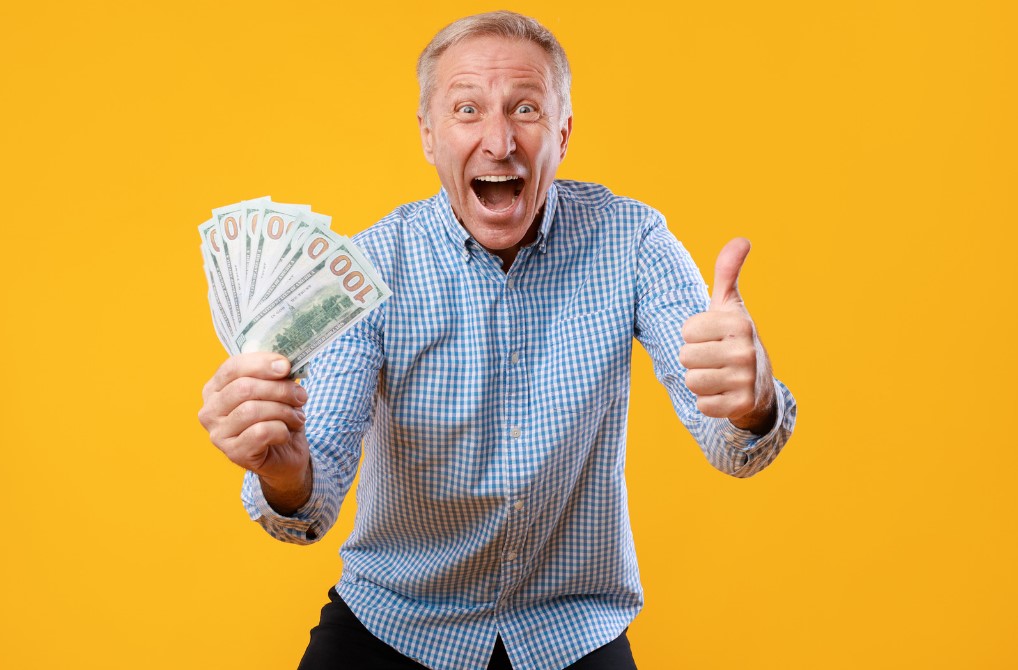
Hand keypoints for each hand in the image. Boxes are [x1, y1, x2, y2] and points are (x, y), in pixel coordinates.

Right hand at [198, 353, 310, 503]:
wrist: (286, 455)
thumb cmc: (277, 418)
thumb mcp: (277, 391)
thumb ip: (275, 375)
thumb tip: (283, 364)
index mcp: (215, 389)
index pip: (232, 367)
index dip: (261, 364)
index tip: (286, 366)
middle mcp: (210, 411)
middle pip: (244, 388)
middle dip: (279, 389)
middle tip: (301, 396)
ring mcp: (218, 434)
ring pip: (253, 410)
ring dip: (284, 411)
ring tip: (297, 417)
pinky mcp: (233, 453)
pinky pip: (261, 432)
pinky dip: (282, 430)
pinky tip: (286, 433)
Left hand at [679, 238, 776, 433]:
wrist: (760, 385)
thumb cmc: (733, 338)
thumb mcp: (730, 306)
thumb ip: (727, 273)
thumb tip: (742, 239)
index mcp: (739, 323)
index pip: (686, 330)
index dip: (693, 335)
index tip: (711, 338)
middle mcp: (745, 350)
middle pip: (685, 356)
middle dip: (694, 360)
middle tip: (713, 359)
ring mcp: (745, 379)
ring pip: (692, 381)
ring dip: (700, 381)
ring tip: (718, 375)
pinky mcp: (741, 405)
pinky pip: (702, 405)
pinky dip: (708, 402)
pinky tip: (723, 394)